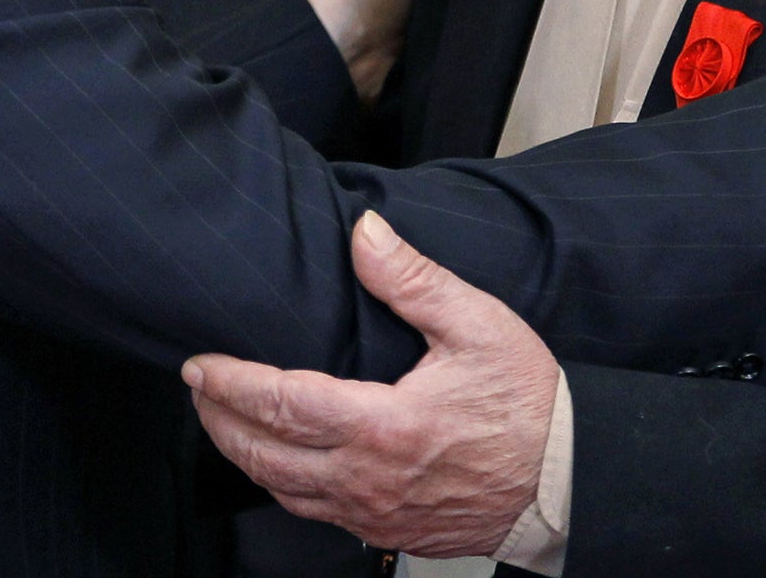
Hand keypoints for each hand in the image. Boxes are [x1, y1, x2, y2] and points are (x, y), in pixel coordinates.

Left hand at [183, 210, 557, 557]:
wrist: (568, 482)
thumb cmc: (530, 405)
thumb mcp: (477, 325)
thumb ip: (413, 279)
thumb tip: (364, 233)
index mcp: (385, 426)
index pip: (282, 404)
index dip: (231, 384)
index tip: (200, 364)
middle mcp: (369, 480)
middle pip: (266, 457)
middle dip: (221, 420)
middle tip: (197, 390)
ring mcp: (376, 514)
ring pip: (284, 492)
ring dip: (245, 456)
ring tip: (224, 422)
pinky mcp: (390, 531)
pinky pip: (317, 513)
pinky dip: (284, 485)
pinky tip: (281, 464)